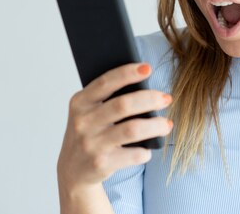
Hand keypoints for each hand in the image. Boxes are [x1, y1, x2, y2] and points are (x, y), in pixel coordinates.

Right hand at [57, 63, 172, 190]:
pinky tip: (148, 149)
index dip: (127, 73)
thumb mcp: (89, 113)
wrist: (72, 172)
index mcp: (80, 102)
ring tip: (167, 124)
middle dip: (149, 99)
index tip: (148, 68)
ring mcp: (91, 144)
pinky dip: (145, 151)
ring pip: (132, 129)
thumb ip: (108, 100)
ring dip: (155, 125)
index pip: (105, 82)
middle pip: (123, 105)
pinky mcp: (101, 164)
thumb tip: (145, 87)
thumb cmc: (90, 133)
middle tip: (167, 98)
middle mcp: (83, 122)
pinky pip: (133, 154)